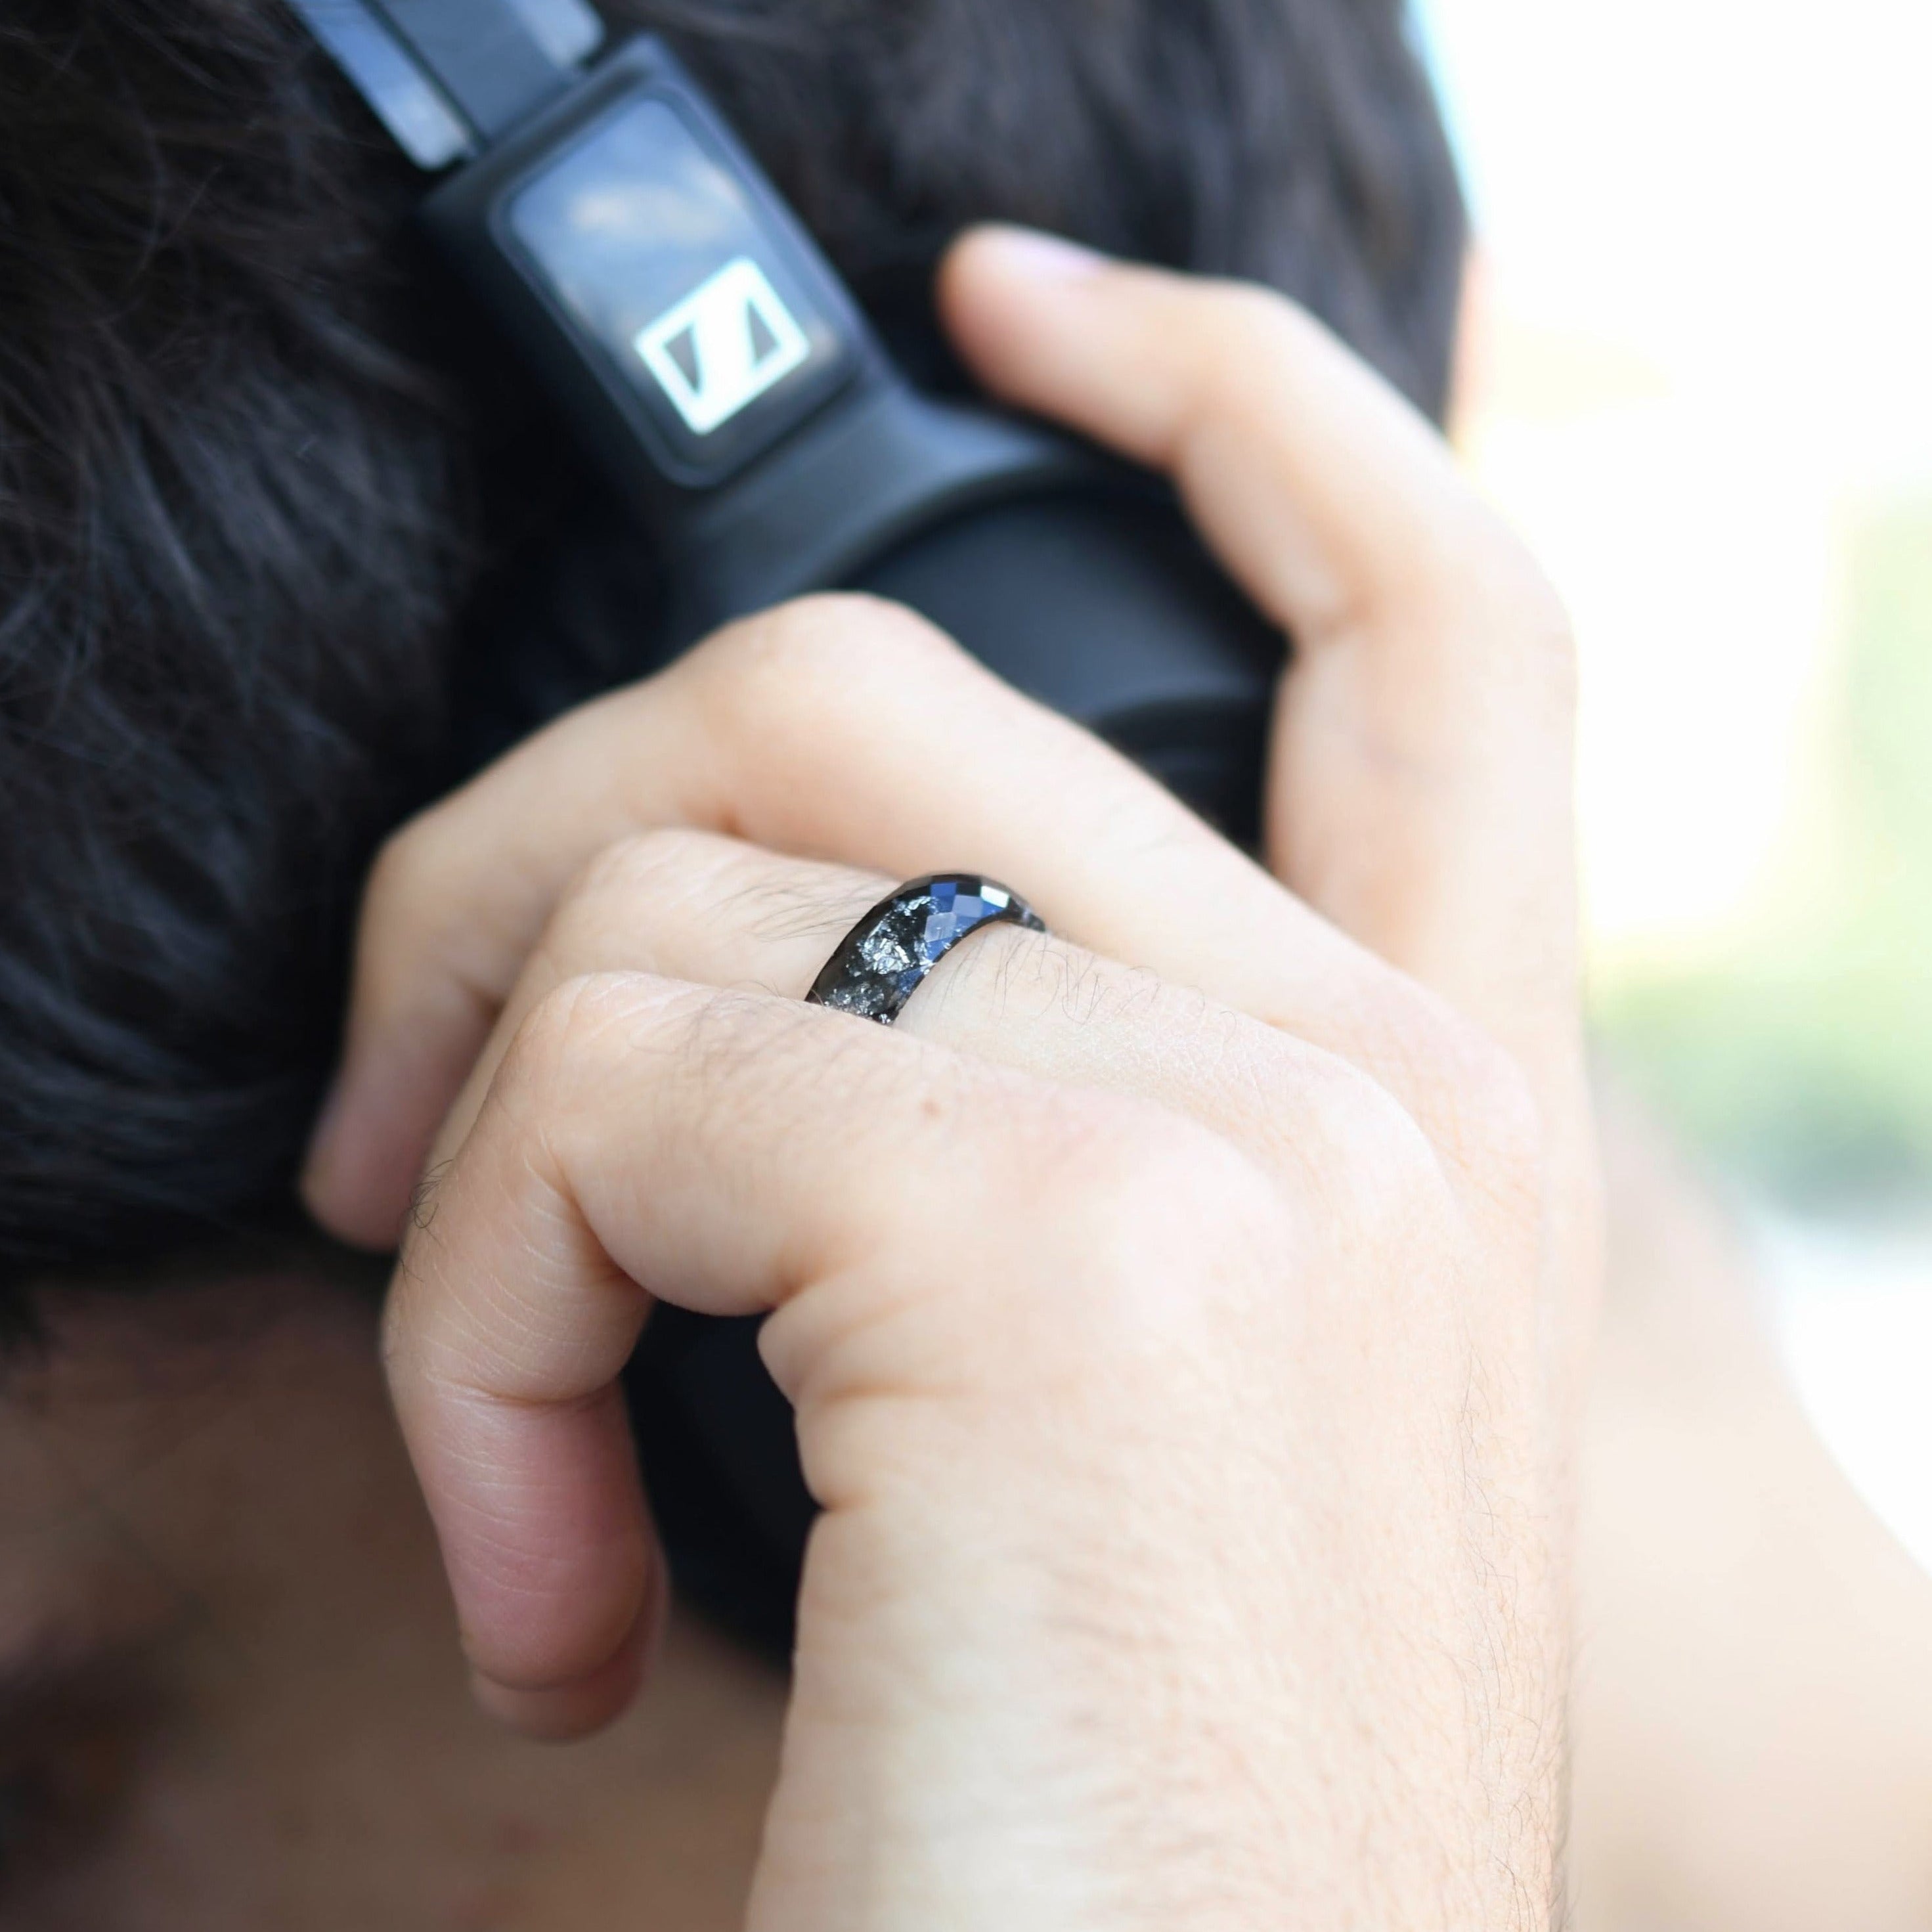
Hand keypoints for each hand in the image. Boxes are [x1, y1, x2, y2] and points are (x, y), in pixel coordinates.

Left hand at [305, 228, 1593, 1929]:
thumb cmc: (1123, 1816)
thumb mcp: (1132, 1400)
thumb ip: (1040, 1118)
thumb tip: (763, 966)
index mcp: (1436, 1107)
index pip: (1435, 620)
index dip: (1240, 401)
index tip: (1020, 316)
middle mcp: (1382, 1081)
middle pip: (870, 693)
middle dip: (551, 844)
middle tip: (419, 1127)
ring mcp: (1244, 1137)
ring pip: (699, 871)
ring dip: (492, 1149)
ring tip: (494, 1427)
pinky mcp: (1040, 1236)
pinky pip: (605, 1100)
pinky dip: (475, 1326)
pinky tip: (538, 1581)